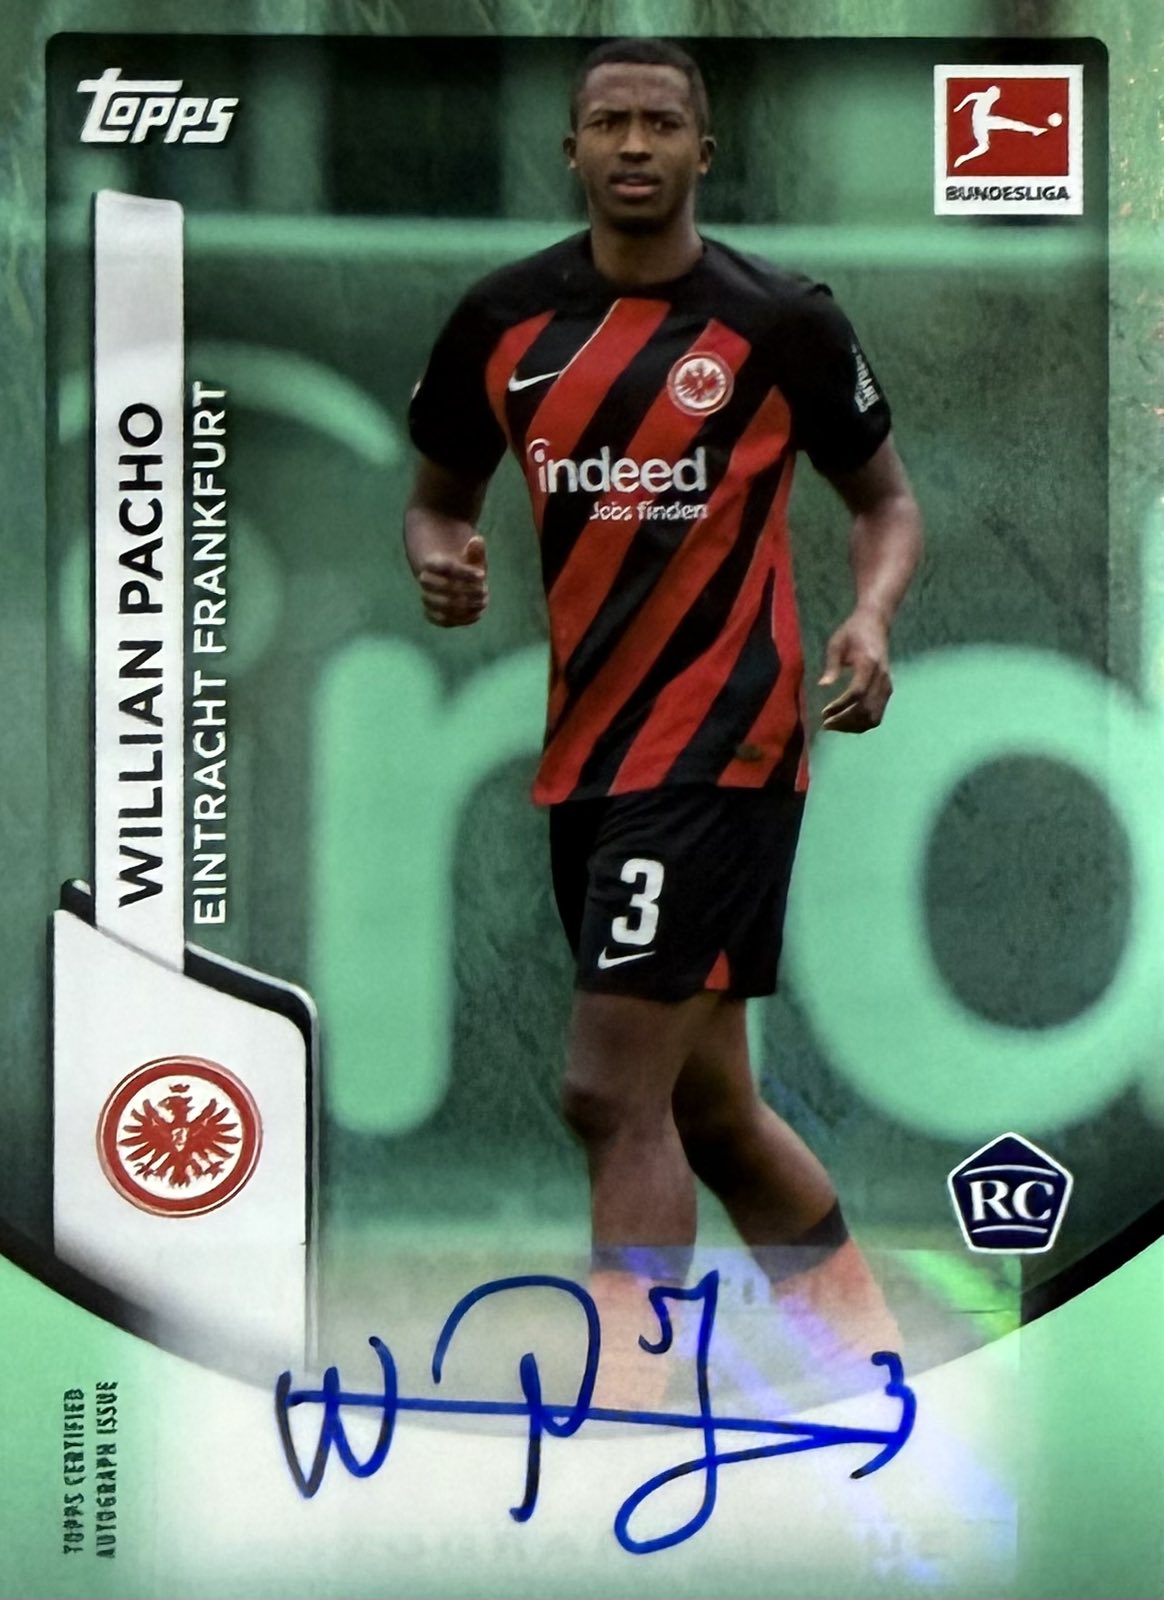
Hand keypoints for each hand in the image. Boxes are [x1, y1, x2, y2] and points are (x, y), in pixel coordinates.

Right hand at [418, 535, 487, 626]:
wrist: (448, 578)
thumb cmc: (464, 566)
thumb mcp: (471, 555)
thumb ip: (475, 550)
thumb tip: (477, 541)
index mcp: (432, 562)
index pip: (447, 567)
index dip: (465, 572)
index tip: (483, 575)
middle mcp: (425, 580)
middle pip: (446, 587)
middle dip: (469, 590)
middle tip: (484, 590)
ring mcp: (427, 598)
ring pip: (444, 606)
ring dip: (467, 605)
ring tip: (482, 601)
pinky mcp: (432, 614)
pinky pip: (443, 620)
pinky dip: (461, 619)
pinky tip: (477, 612)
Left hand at [818, 608, 891, 732]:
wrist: (876, 624)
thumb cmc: (853, 632)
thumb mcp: (837, 643)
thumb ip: (831, 665)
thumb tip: (823, 686)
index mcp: (869, 664)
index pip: (857, 693)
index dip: (840, 706)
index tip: (824, 713)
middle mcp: (882, 677)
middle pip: (867, 709)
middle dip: (845, 721)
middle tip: (826, 724)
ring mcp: (887, 685)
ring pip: (874, 716)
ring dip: (854, 726)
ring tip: (835, 726)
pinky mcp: (888, 689)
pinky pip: (878, 714)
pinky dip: (862, 723)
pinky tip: (847, 722)